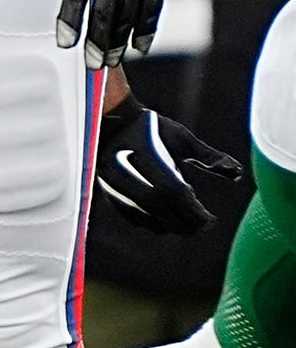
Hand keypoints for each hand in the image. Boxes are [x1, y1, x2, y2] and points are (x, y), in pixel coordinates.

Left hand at [22, 0, 199, 66]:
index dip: (69, 20)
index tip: (63, 43)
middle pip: (105, 10)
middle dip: (97, 39)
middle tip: (92, 64)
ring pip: (130, 11)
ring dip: (121, 39)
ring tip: (114, 60)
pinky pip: (154, 2)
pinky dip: (147, 25)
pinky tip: (141, 45)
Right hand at [95, 93, 242, 232]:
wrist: (110, 121)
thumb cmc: (151, 127)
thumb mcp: (181, 137)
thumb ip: (208, 157)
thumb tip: (238, 172)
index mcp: (150, 159)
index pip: (175, 193)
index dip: (194, 211)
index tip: (211, 219)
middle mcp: (131, 174)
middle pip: (162, 210)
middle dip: (186, 222)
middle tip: (203, 226)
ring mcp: (117, 185)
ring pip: (146, 217)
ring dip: (170, 226)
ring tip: (187, 226)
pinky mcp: (109, 192)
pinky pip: (132, 217)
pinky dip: (151, 223)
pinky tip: (164, 221)